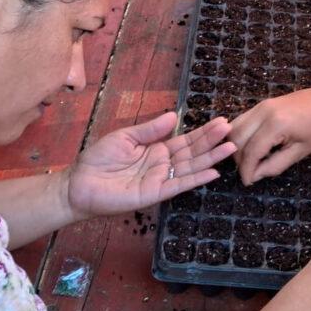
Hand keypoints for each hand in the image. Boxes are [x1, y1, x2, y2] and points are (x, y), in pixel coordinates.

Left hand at [67, 113, 235, 216]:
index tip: (222, 122)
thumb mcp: (126, 137)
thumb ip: (151, 130)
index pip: (185, 140)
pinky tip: (213, 172)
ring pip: (191, 167)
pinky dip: (196, 179)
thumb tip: (174, 116)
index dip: (203, 132)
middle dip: (212, 141)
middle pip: (193, 152)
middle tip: (232, 130)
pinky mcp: (154, 194)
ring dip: (211, 158)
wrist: (78, 184)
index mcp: (156, 149)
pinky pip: (179, 185)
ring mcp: (160, 180)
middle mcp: (162, 165)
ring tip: (230, 148)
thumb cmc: (98, 159)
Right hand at [229, 87, 310, 184]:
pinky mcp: (262, 104)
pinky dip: (241, 134)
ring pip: (235, 127)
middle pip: (237, 138)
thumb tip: (255, 176)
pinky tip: (251, 146)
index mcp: (275, 124)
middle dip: (239, 159)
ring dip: (237, 146)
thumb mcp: (301, 151)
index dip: (247, 170)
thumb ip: (275, 165)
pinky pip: (242, 119)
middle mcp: (263, 111)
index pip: (251, 151)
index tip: (247, 182)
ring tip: (249, 161)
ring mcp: (261, 105)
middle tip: (249, 172)